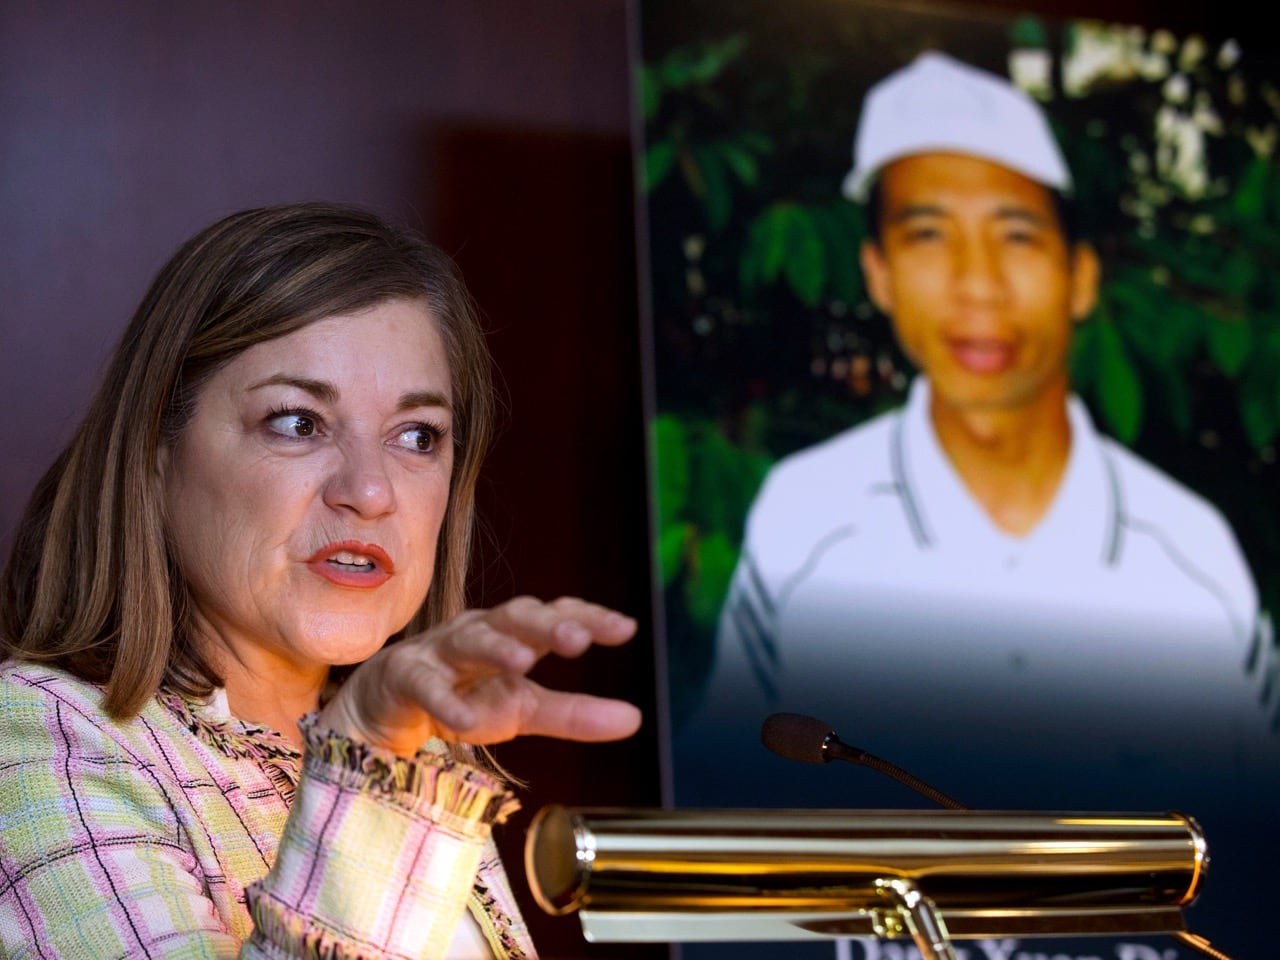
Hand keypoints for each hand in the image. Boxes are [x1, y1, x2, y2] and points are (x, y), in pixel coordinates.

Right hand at [318, 595, 641, 755]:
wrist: (385, 715)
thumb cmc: (462, 700)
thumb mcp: (523, 709)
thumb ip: (574, 713)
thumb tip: (635, 719)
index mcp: (512, 634)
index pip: (554, 614)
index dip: (588, 616)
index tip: (626, 629)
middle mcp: (479, 632)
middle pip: (515, 616)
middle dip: (546, 624)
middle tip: (578, 639)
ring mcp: (439, 650)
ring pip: (470, 638)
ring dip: (497, 647)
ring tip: (524, 662)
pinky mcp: (402, 676)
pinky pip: (424, 683)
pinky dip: (444, 700)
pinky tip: (466, 721)